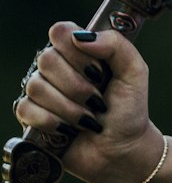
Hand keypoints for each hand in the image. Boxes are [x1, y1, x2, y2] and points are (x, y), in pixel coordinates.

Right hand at [13, 23, 159, 182]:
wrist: (123, 150)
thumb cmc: (129, 111)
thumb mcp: (135, 72)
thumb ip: (116, 44)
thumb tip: (81, 37)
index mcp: (80, 52)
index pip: (60, 31)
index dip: (76, 50)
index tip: (97, 70)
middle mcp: (57, 69)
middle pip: (47, 59)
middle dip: (78, 86)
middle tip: (98, 100)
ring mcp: (42, 92)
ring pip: (37, 86)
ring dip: (70, 108)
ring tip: (89, 119)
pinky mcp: (32, 117)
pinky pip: (26, 109)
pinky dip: (52, 122)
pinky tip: (70, 130)